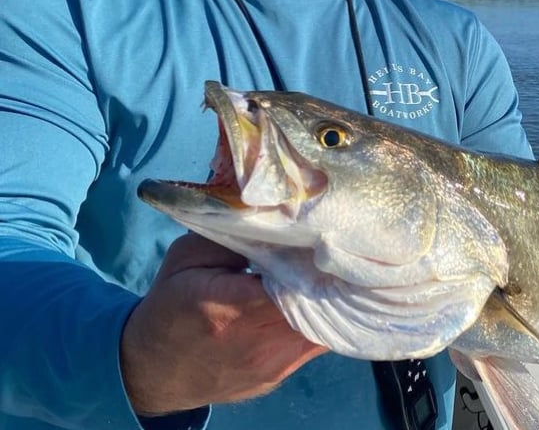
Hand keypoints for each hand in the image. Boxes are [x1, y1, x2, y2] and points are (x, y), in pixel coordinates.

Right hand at [120, 233, 326, 415]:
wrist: (152, 370)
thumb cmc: (170, 303)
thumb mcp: (187, 256)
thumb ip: (231, 236)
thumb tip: (278, 220)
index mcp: (228, 305)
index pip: (292, 281)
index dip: (311, 257)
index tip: (319, 235)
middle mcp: (254, 340)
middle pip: (314, 301)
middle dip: (325, 273)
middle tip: (330, 246)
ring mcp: (270, 364)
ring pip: (323, 324)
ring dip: (329, 296)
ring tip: (327, 269)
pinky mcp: (278, 375)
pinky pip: (317, 341)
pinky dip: (323, 317)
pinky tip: (319, 296)